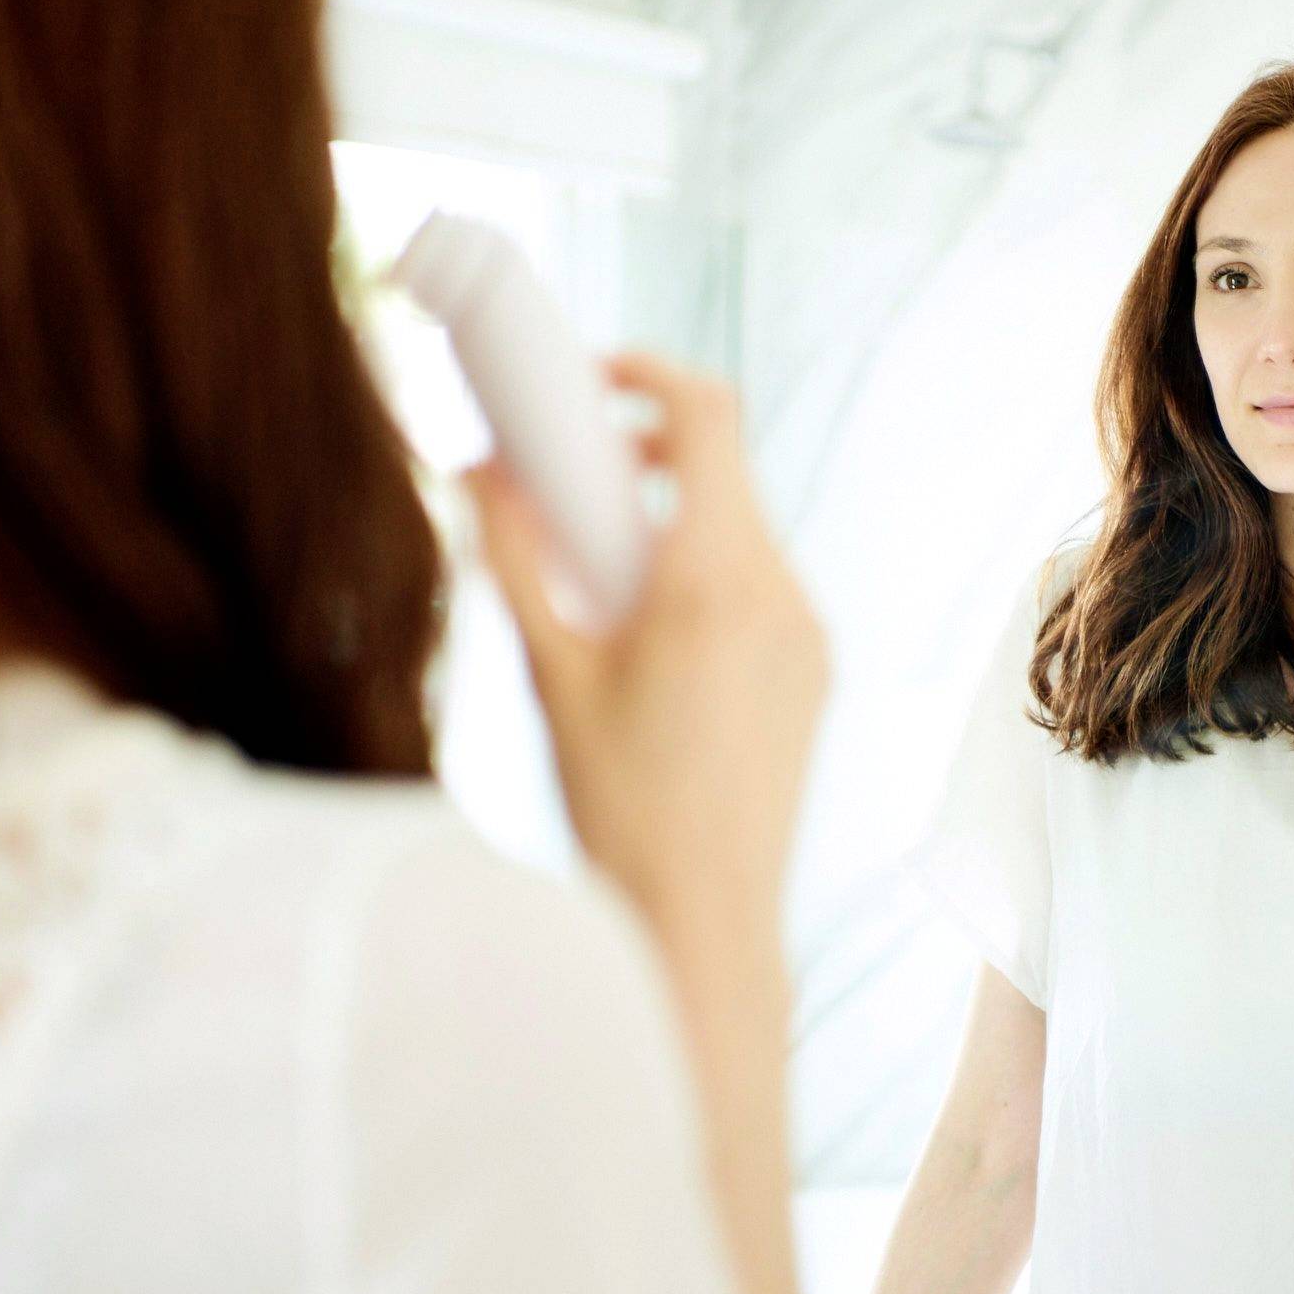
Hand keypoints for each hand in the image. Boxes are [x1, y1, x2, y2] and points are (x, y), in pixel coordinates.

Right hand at [465, 350, 829, 938]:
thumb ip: (514, 559)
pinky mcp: (814, 672)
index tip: (589, 376)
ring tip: (594, 573)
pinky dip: (703, 573)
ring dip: (670, 519)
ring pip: (740, 530)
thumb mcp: (549, 675)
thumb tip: (478, 470)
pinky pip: (759, 586)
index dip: (647, 372)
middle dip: (642, 454)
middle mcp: (781, 593)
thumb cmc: (619, 809)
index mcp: (717, 580)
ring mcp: (808, 634)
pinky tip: (643, 633)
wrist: (704, 920)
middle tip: (568, 476)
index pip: (707, 416)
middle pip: (722, 469)